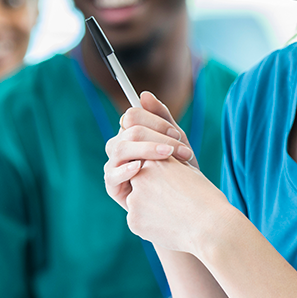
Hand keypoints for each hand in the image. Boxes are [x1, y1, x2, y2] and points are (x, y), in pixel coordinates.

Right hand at [104, 92, 195, 210]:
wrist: (185, 202)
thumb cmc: (180, 169)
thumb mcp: (176, 141)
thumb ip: (162, 117)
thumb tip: (144, 95)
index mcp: (131, 133)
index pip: (132, 115)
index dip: (155, 122)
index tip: (177, 134)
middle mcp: (120, 146)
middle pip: (128, 131)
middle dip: (157, 137)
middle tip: (181, 150)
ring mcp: (114, 165)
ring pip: (120, 148)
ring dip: (146, 149)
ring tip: (168, 156)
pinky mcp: (112, 186)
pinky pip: (112, 174)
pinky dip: (126, 169)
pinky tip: (140, 168)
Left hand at [126, 157, 235, 254]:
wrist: (211, 228)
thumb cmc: (206, 198)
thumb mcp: (190, 172)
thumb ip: (171, 166)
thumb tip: (163, 163)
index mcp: (154, 161)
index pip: (151, 168)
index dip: (165, 180)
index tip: (178, 189)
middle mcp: (139, 178)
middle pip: (141, 185)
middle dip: (153, 193)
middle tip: (174, 204)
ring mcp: (134, 200)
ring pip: (138, 204)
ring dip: (151, 209)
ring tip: (174, 216)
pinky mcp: (133, 221)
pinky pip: (139, 221)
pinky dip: (150, 225)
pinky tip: (168, 226)